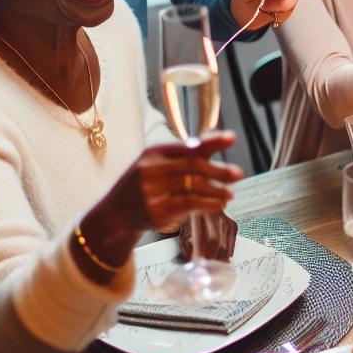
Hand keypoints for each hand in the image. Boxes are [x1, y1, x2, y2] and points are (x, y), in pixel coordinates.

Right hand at [77, 132, 243, 274]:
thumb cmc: (143, 186)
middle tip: (238, 173)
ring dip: (216, 189)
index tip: (232, 138)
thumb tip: (219, 138)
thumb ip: (188, 154)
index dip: (211, 142)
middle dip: (218, 170)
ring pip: (192, 186)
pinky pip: (188, 203)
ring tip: (230, 193)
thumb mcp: (159, 164)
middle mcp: (150, 169)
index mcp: (153, 153)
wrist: (114, 214)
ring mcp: (151, 191)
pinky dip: (208, 203)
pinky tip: (220, 203)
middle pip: (192, 166)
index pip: (187, 146)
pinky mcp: (155, 211)